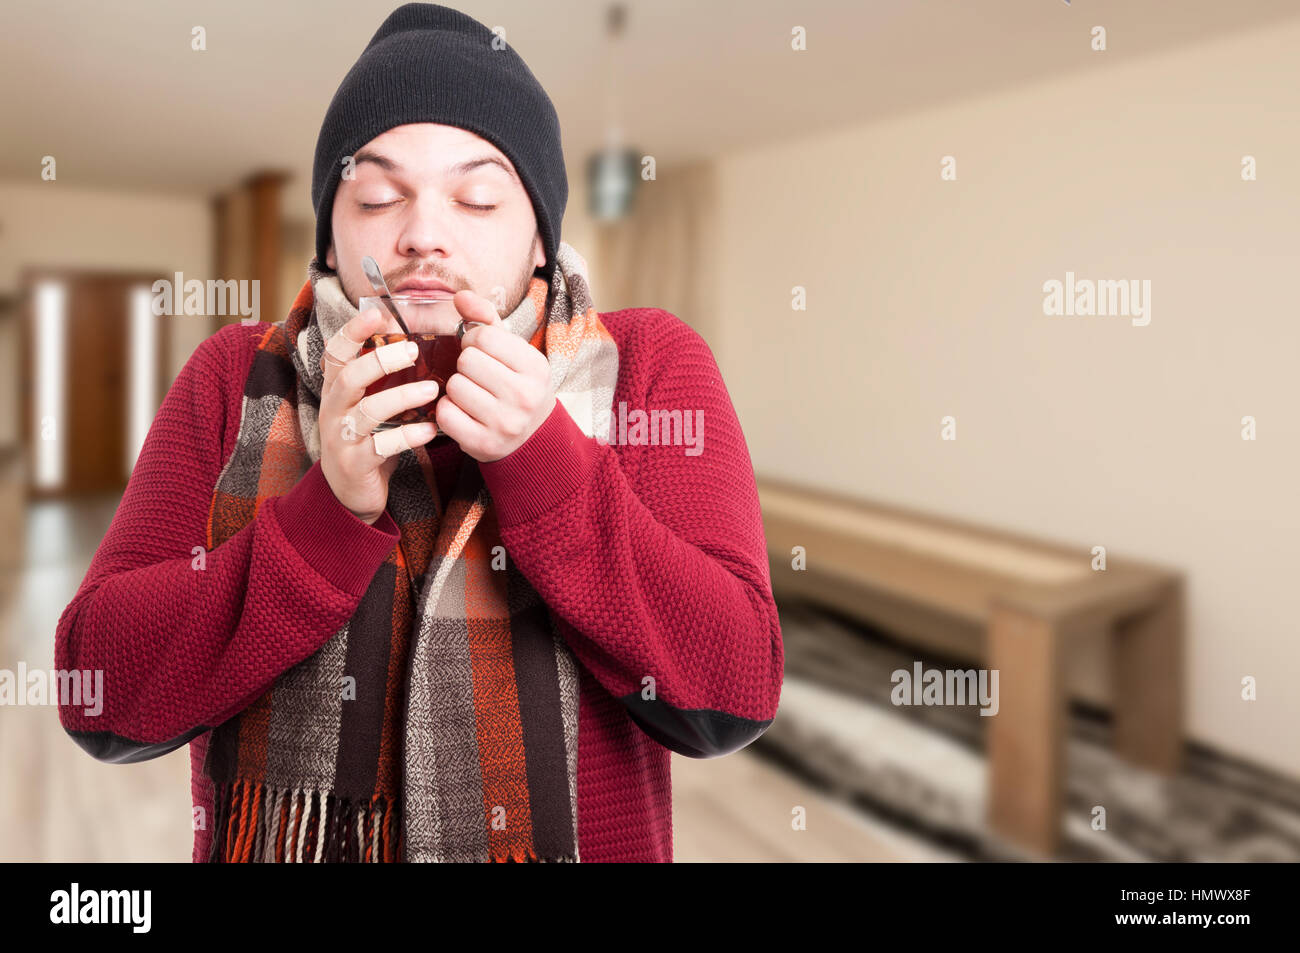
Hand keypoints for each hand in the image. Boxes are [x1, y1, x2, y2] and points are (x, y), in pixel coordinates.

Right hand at [317, 307, 440, 523]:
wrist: (351, 493)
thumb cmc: (367, 440)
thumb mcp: (369, 405)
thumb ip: (381, 380)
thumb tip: (412, 341)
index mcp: (336, 391)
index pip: (336, 354)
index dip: (352, 332)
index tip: (376, 314)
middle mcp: (333, 410)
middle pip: (349, 377)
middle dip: (380, 361)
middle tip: (414, 350)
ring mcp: (341, 438)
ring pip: (367, 411)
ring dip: (402, 397)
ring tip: (433, 390)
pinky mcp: (355, 464)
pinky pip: (381, 446)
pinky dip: (408, 436)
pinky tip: (430, 429)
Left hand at [435, 289, 556, 462]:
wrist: (533, 437)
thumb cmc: (518, 385)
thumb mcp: (513, 351)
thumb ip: (486, 319)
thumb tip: (459, 296)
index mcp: (535, 367)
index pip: (482, 336)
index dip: (473, 340)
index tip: (482, 352)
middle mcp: (524, 396)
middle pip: (466, 361)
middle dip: (465, 365)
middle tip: (478, 376)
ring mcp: (505, 423)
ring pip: (454, 386)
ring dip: (457, 388)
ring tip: (473, 394)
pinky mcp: (484, 444)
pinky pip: (445, 414)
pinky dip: (448, 410)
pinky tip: (464, 412)